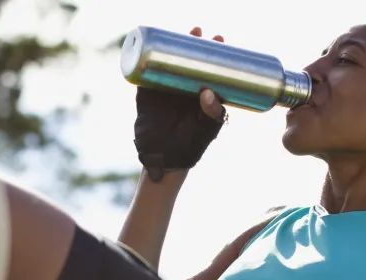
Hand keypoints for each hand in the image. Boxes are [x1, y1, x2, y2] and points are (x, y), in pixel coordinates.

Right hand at [134, 26, 226, 181]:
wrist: (165, 161)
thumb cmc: (191, 146)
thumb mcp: (206, 129)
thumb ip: (212, 113)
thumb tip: (207, 91)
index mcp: (200, 95)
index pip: (208, 69)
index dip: (214, 54)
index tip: (220, 40)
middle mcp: (182, 90)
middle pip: (188, 60)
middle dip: (193, 45)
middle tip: (200, 33)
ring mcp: (164, 92)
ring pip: (167, 63)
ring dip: (171, 47)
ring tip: (179, 33)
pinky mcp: (147, 97)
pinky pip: (145, 76)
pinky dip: (145, 62)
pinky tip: (148, 47)